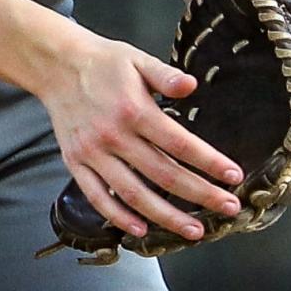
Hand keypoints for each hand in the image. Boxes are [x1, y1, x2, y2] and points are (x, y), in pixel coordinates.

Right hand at [36, 28, 243, 241]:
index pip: (179, 143)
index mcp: (133, 109)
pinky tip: (141, 230)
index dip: (209, 162)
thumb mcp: (137, 59)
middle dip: (200, 194)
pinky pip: (98, 197)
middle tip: (228, 207)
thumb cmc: (103, 62)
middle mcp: (114, 135)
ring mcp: (93, 153)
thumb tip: (192, 85)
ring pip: (134, 194)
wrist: (57, 65)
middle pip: (164, 174)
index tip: (233, 176)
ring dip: (167, 216)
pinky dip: (119, 217)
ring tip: (194, 230)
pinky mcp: (75, 163)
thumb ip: (165, 75)